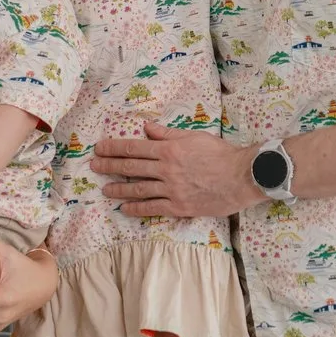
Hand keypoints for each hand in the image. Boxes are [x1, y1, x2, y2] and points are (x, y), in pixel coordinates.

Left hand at [90, 123, 259, 217]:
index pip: (134, 148)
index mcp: (169, 149)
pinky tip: (124, 208)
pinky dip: (136, 208)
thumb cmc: (220, 154)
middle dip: (109, 166)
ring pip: (137, 189)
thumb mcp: (194, 136)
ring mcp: (171, 190)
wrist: (242, 177)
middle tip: (93, 165)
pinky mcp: (179, 207)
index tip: (100, 148)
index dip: (113, 148)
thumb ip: (168, 134)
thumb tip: (147, 128)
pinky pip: (152, 208)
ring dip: (118, 189)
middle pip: (131, 167)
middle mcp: (166, 169)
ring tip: (105, 188)